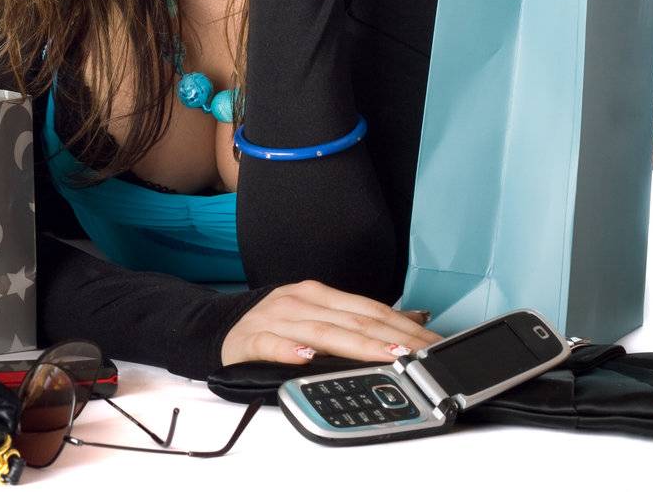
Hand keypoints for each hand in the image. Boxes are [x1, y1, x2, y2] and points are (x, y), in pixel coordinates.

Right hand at [220, 279, 440, 365]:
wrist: (219, 329)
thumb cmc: (274, 325)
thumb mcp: (317, 314)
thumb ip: (358, 317)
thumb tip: (411, 318)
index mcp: (318, 295)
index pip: (370, 309)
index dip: (404, 326)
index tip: (432, 343)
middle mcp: (299, 302)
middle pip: (354, 321)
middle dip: (394, 339)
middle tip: (423, 356)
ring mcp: (275, 319)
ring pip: (322, 333)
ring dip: (357, 345)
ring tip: (386, 356)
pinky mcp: (251, 338)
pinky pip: (272, 344)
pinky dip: (289, 351)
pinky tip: (305, 358)